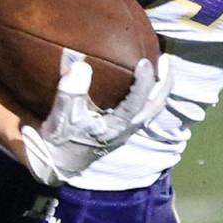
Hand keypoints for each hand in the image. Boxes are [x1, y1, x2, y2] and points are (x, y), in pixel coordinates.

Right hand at [21, 53, 172, 185]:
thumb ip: (71, 92)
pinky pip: (144, 110)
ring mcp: (126, 130)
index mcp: (115, 127)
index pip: (137, 102)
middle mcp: (126, 129)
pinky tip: (145, 83)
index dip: (144, 81)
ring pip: (152, 109)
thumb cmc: (60, 139)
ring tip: (160, 67)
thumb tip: (81, 66)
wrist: (56, 164)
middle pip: (155, 105)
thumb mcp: (62, 116)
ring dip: (159, 88)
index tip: (144, 61)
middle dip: (164, 83)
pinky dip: (150, 95)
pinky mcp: (121, 129)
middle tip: (165, 59)